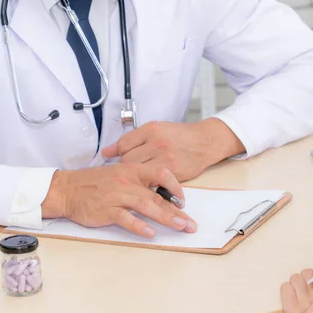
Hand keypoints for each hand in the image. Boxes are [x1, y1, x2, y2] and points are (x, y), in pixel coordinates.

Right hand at [41, 163, 197, 237]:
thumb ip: (138, 181)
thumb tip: (160, 194)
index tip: (183, 201)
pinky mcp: (107, 210)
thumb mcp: (118, 174)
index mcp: (132, 170)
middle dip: (177, 211)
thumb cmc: (93, 183)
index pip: (161, 174)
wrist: (66, 189)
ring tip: (180, 227)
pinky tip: (151, 234)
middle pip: (158, 196)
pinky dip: (139, 226)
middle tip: (190, 224)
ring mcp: (117, 195)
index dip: (175, 187)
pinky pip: (126, 219)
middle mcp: (127, 181)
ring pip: (147, 206)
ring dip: (166, 218)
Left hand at [101, 118, 245, 181]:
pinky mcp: (174, 175)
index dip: (116, 153)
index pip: (123, 145)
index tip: (113, 158)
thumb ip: (132, 139)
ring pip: (139, 174)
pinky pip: (153, 183)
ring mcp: (166, 160)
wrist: (205, 142)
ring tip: (138, 175)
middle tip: (129, 167)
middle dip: (125, 166)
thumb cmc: (179, 135)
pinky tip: (149, 181)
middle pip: (127, 161)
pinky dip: (148, 184)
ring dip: (135, 177)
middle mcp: (158, 144)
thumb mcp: (156, 128)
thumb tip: (107, 151)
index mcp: (152, 130)